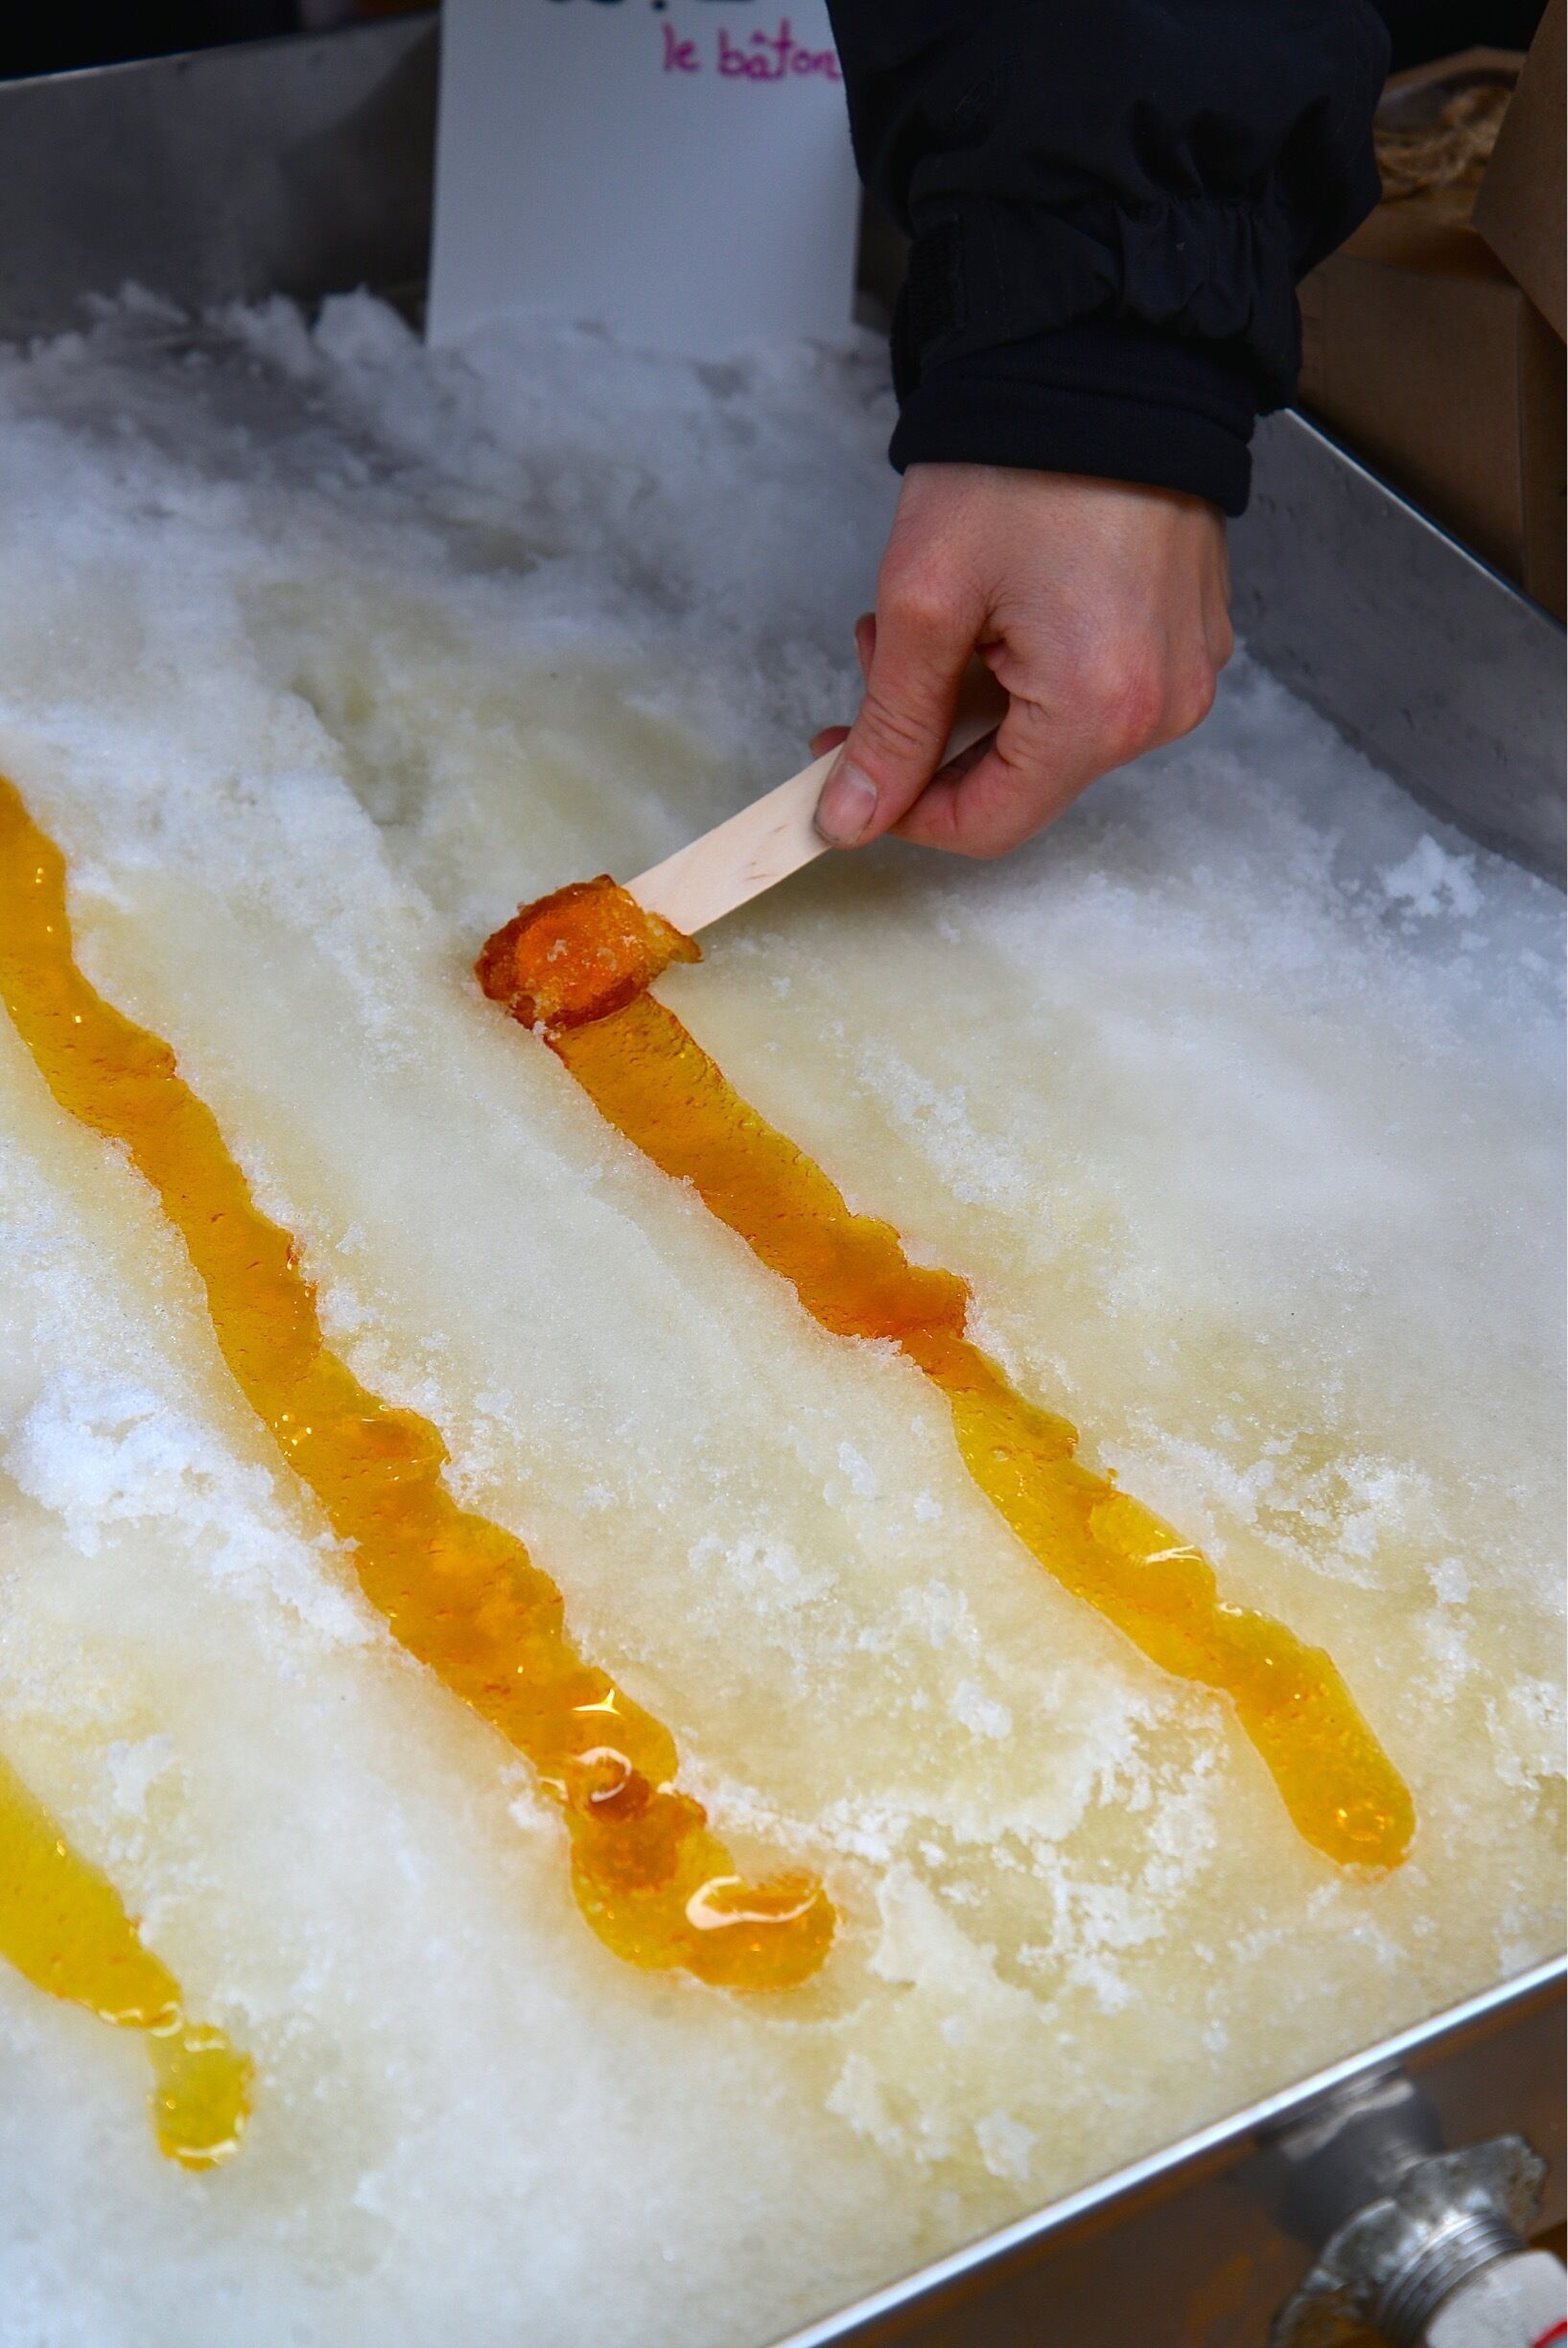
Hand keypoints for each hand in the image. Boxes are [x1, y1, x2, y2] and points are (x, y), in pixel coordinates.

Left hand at [812, 465, 1232, 858]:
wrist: (1106, 357)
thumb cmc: (1021, 461)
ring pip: (1050, 735)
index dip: (904, 810)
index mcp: (1098, 712)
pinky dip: (1029, 668)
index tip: (847, 772)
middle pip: (1019, 780)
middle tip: (877, 659)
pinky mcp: (1187, 636)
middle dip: (934, 735)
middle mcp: (1160, 709)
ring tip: (938, 613)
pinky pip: (1094, 690)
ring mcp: (1184, 672)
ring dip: (976, 696)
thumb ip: (891, 725)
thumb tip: (856, 816)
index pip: (987, 825)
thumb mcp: (924, 602)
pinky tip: (999, 604)